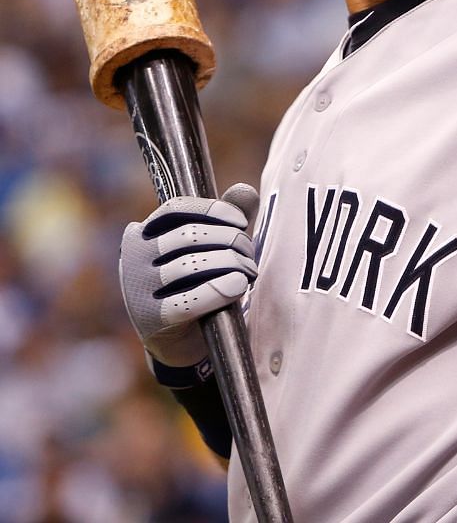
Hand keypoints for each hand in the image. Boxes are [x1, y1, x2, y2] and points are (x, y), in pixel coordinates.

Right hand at [119, 184, 258, 369]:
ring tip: (249, 274)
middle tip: (250, 255)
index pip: (176, 209)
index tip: (241, 222)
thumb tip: (245, 191)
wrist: (185, 340)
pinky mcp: (151, 320)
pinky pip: (189, 301)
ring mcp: (137, 290)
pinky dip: (219, 290)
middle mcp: (133, 258)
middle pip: (188, 236)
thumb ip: (229, 220)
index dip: (212, 210)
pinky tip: (237, 286)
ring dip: (231, 265)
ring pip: (191, 265)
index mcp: (144, 234)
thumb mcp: (215, 249)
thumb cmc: (200, 284)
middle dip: (230, 241)